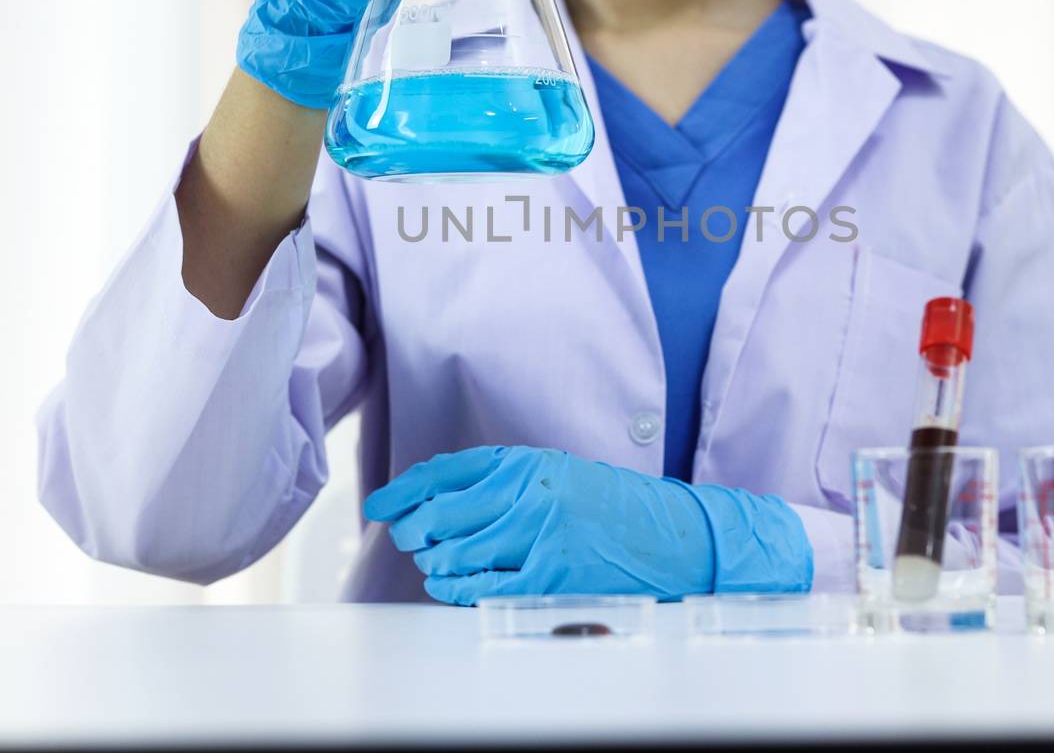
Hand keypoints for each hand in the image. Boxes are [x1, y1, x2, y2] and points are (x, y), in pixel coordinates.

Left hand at [363, 446, 813, 605]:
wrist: (675, 537)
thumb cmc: (614, 508)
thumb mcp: (559, 475)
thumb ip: (504, 482)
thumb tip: (436, 501)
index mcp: (529, 464)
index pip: (445, 471)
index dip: (402, 490)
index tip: (379, 504)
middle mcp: (529, 496)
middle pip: (439, 515)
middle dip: (411, 530)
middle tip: (408, 539)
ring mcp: (539, 539)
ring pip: (453, 554)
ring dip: (433, 562)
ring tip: (435, 563)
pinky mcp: (550, 580)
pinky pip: (481, 588)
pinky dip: (455, 589)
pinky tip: (449, 585)